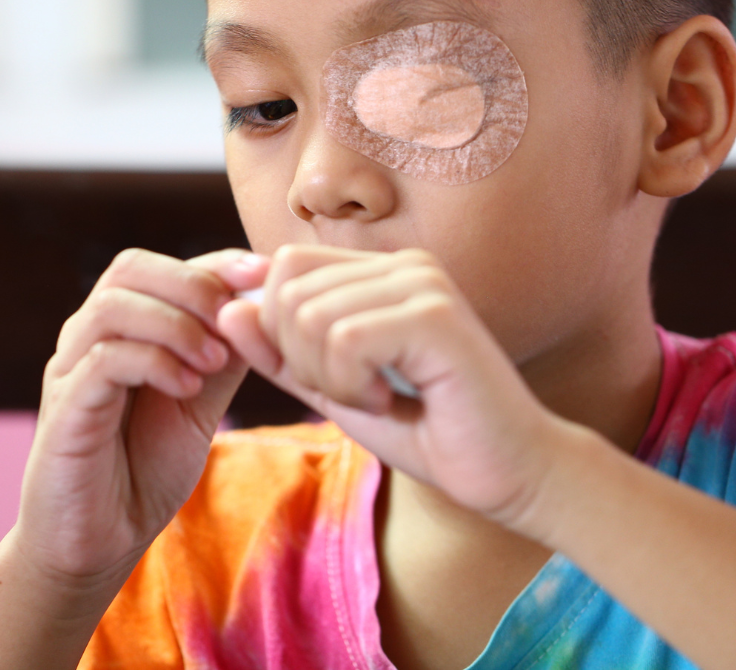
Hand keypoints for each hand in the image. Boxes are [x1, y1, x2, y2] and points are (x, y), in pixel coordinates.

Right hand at [12, 247, 268, 587]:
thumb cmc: (147, 465)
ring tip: (214, 362)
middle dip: (193, 284)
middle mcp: (89, 336)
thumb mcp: (201, 399)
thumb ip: (224, 353)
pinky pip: (102, 359)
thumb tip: (263, 304)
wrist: (101, 542)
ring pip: (114, 306)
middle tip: (235, 321)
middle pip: (130, 269)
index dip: (216, 262)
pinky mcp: (63, 410)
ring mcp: (69, 369)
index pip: (164, 267)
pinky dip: (154, 362)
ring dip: (176, 325)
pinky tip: (187, 388)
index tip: (265, 273)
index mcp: (123, 326)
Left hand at [217, 245, 560, 529]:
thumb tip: (226, 310)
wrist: (509, 471)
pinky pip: (344, 339)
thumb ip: (281, 351)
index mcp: (383, 270)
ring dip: (327, 376)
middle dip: (298, 357)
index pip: (287, 265)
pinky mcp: (436, 315)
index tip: (321, 375)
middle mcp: (404, 263)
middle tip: (353, 392)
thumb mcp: (335, 389)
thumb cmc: (428, 429)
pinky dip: (351, 385)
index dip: (278, 326)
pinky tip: (391, 398)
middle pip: (289, 287)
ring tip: (376, 395)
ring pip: (309, 313)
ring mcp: (423, 282)